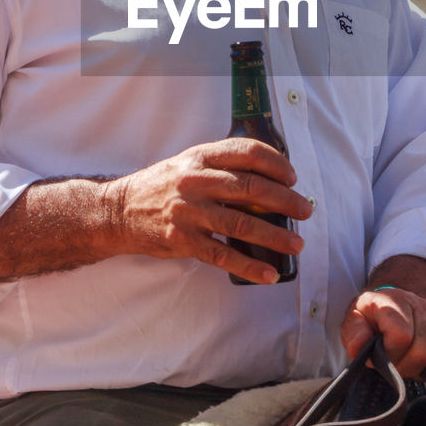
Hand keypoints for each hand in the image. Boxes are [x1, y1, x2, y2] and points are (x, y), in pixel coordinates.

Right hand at [107, 137, 311, 284]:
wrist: (120, 211)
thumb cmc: (161, 186)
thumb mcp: (188, 164)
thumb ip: (221, 167)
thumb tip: (267, 178)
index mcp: (201, 156)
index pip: (247, 152)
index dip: (276, 163)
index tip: (292, 177)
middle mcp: (196, 181)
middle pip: (251, 188)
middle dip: (286, 201)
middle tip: (305, 211)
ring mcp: (189, 211)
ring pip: (241, 222)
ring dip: (275, 236)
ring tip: (297, 244)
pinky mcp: (183, 240)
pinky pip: (222, 254)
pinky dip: (249, 265)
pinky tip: (268, 273)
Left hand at [341, 286, 425, 381]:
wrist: (395, 306)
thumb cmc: (373, 319)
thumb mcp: (355, 321)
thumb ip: (354, 332)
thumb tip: (362, 345)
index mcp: (396, 300)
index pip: (402, 336)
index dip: (391, 356)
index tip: (381, 359)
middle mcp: (424, 306)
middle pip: (424, 351)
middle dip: (407, 368)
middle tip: (397, 367)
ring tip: (413, 366)